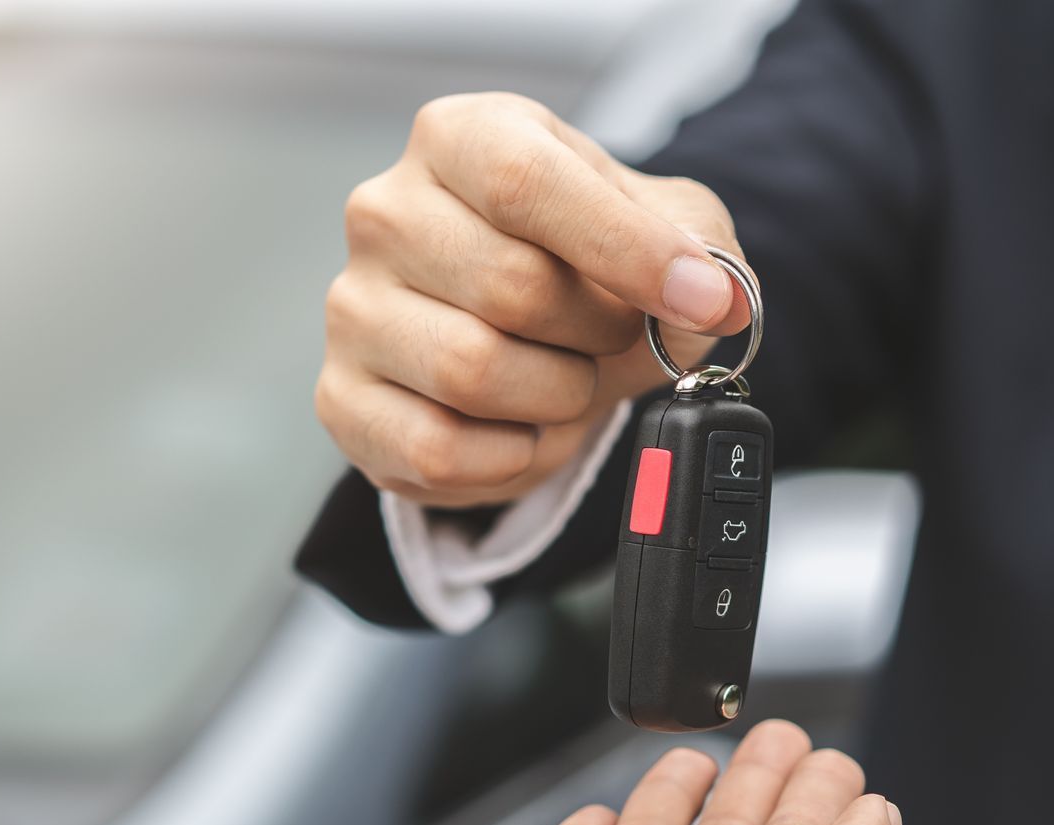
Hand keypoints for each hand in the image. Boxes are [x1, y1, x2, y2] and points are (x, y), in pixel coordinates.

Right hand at [316, 91, 751, 507]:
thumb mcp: (663, 229)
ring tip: (565, 383)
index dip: (626, 252)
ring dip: (556, 399)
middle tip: (613, 339)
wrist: (529, 330)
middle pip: (511, 289)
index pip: (527, 186)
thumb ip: (699, 251)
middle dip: (597, 334)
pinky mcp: (342, 398)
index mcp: (461, 139)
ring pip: (470, 373)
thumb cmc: (587, 262)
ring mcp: (354, 308)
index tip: (700, 299)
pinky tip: (521, 431)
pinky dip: (508, 457)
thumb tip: (711, 299)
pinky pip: (434, 449)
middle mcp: (386, 213)